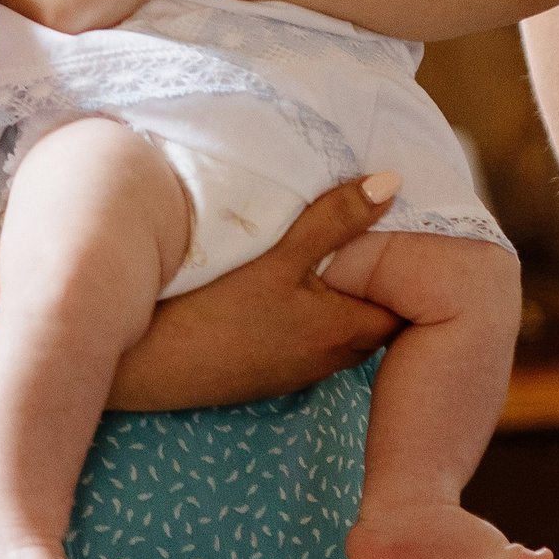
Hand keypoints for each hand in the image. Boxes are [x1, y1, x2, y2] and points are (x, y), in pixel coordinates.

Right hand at [109, 173, 403, 409]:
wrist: (149, 366)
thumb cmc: (216, 310)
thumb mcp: (279, 256)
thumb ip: (336, 219)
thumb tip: (393, 182)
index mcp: (345, 330)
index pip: (407, 304)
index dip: (410, 269)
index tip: (401, 231)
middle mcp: (331, 359)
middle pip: (377, 319)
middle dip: (380, 283)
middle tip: (369, 237)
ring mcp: (299, 373)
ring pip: (343, 331)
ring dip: (343, 301)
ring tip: (331, 258)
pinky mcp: (270, 376)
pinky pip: (311, 342)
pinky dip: (313, 316)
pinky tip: (288, 292)